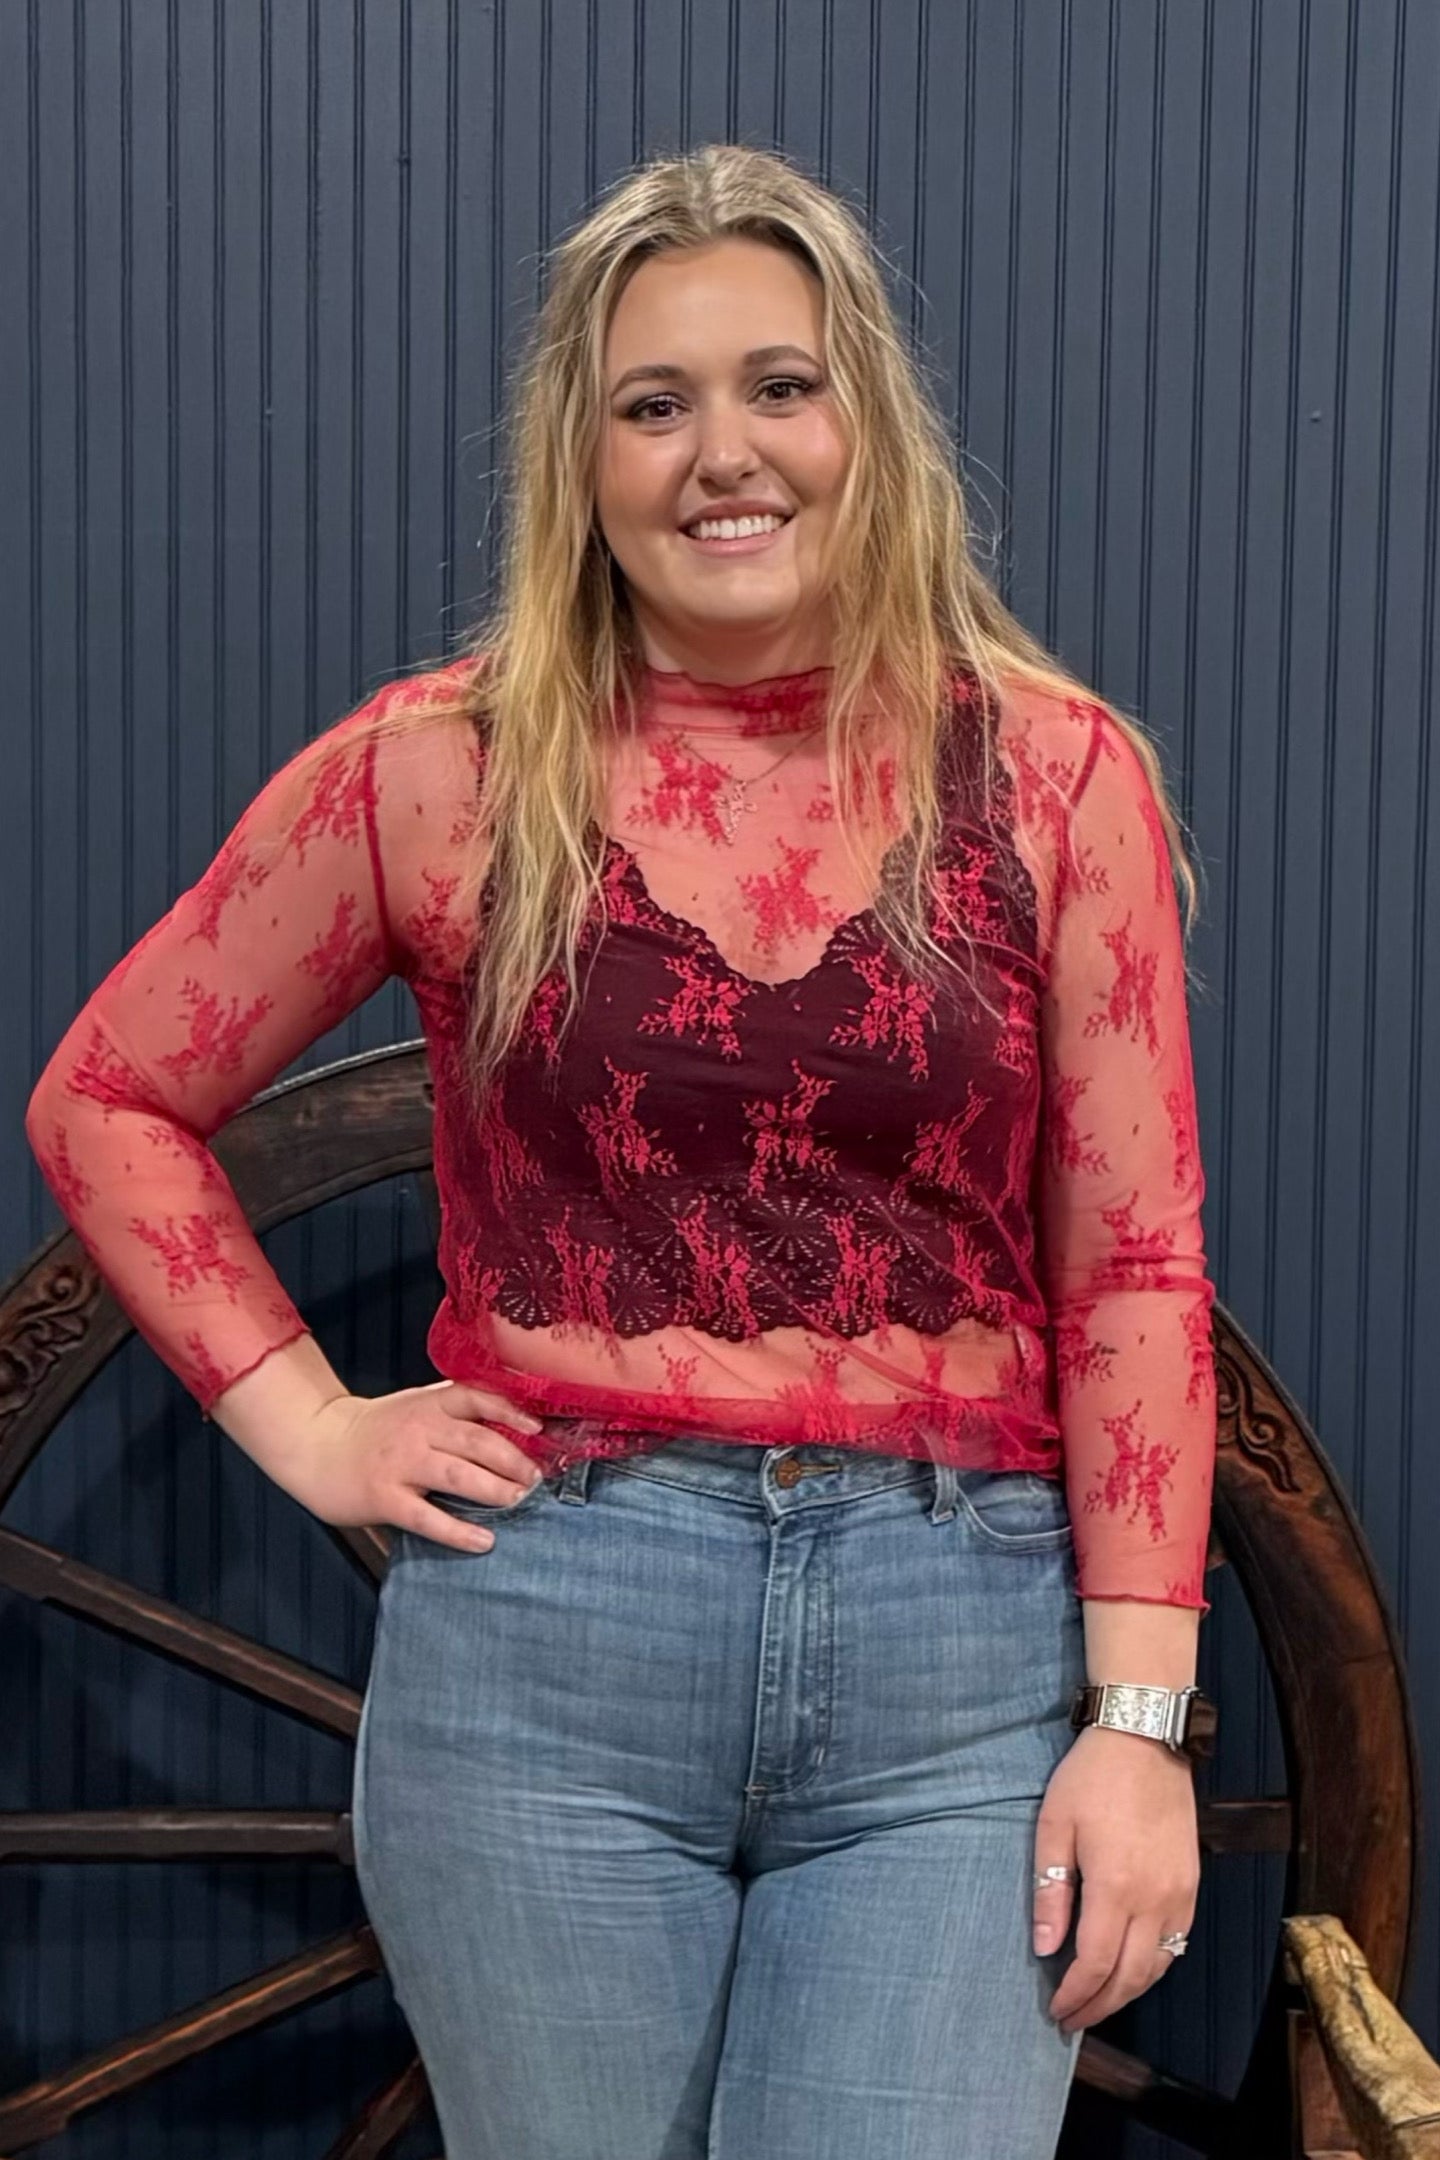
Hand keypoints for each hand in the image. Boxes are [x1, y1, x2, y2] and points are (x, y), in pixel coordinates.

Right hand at [272, 1380, 547, 1551]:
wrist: (317, 1445)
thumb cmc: (376, 1430)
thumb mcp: (414, 1408)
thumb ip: (452, 1414)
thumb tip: (511, 1433)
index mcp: (429, 1403)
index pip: (477, 1398)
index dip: (511, 1411)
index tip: (539, 1428)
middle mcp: (418, 1429)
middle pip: (477, 1441)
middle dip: (514, 1461)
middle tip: (536, 1479)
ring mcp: (401, 1464)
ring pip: (460, 1475)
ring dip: (496, 1490)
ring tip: (519, 1501)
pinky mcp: (385, 1498)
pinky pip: (429, 1518)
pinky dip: (460, 1531)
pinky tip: (484, 1540)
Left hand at [1034, 1725, 1198, 2034]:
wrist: (1146, 1738)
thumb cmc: (1092, 1778)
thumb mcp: (1055, 1826)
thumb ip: (1051, 1891)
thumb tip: (1046, 1947)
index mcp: (1116, 1887)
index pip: (1096, 1964)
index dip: (1076, 1994)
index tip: (1057, 2009)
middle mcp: (1155, 1900)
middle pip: (1131, 1977)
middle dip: (1101, 2005)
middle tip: (1074, 2019)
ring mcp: (1180, 1894)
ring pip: (1159, 1966)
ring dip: (1129, 1992)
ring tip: (1100, 2001)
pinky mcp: (1192, 1884)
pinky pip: (1177, 1943)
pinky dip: (1154, 1966)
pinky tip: (1133, 1968)